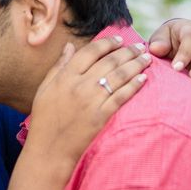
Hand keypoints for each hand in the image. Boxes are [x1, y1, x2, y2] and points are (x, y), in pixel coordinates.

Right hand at [27, 34, 151, 167]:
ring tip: (146, 59)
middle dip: (128, 51)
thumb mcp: (45, 89)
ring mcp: (91, 101)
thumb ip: (59, 66)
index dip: (108, 42)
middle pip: (109, 61)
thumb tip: (70, 46)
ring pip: (119, 76)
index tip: (120, 39)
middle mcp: (79, 85)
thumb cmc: (44, 120)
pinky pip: (122, 96)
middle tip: (140, 46)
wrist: (49, 150)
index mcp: (65, 76)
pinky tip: (143, 78)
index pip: (91, 51)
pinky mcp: (101, 116)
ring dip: (135, 65)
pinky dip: (134, 85)